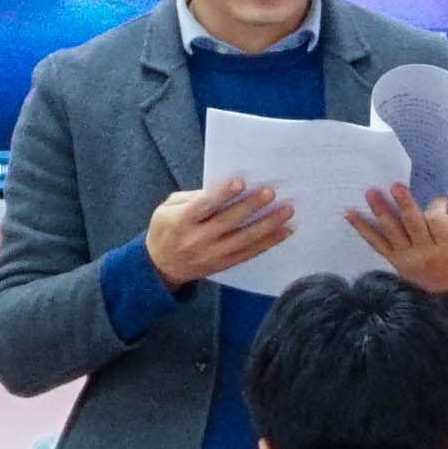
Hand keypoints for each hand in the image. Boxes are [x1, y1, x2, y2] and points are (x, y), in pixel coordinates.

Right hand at [144, 177, 291, 286]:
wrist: (160, 266)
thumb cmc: (165, 229)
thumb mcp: (167, 208)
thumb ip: (192, 198)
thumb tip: (222, 190)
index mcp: (181, 221)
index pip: (204, 206)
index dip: (222, 194)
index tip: (240, 182)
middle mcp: (197, 239)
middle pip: (228, 222)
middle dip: (251, 206)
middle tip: (271, 192)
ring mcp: (212, 254)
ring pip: (243, 240)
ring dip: (268, 225)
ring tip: (287, 211)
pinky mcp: (223, 264)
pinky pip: (249, 253)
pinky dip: (268, 243)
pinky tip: (284, 231)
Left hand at [352, 185, 447, 298]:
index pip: (438, 220)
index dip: (438, 206)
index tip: (441, 201)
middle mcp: (426, 254)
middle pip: (413, 225)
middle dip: (404, 204)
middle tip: (395, 186)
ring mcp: (407, 258)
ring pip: (391, 232)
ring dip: (380, 211)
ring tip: (371, 192)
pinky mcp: (394, 260)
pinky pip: (376, 244)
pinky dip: (362, 229)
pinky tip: (349, 214)